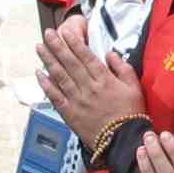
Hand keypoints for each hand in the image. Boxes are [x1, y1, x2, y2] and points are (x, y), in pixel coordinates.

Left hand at [36, 28, 143, 147]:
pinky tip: (39, 74)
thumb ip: (123, 67)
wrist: (123, 140)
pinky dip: (46, 84)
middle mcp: (88, 87)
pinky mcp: (70, 113)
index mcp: (104, 79)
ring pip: (59, 76)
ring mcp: (77, 100)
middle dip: (57, 46)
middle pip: (69, 62)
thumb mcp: (134, 87)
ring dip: (48, 60)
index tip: (65, 32)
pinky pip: (55, 96)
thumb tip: (110, 53)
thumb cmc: (131, 113)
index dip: (74, 43)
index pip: (86, 56)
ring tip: (39, 47)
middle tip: (48, 33)